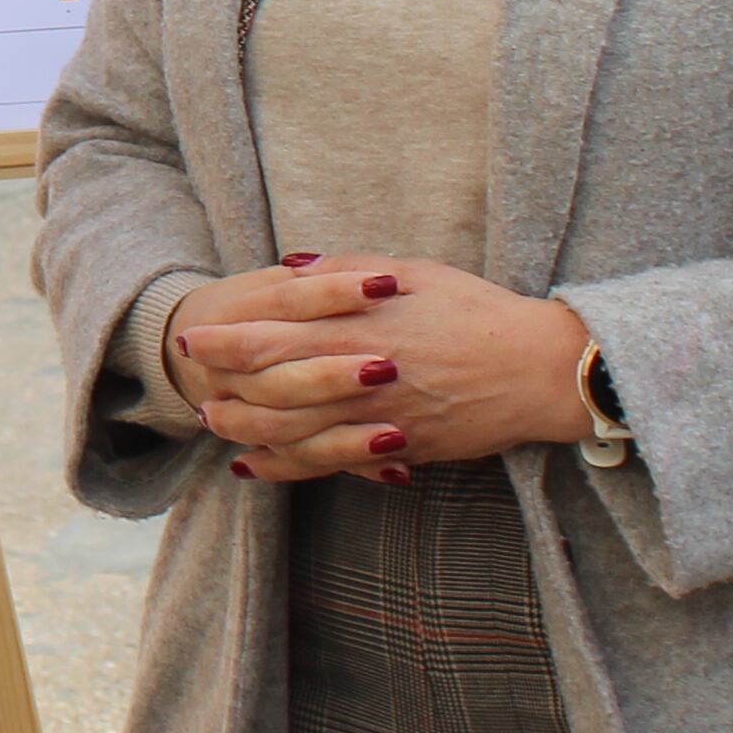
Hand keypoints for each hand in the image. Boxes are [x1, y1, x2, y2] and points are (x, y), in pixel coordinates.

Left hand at [170, 252, 592, 479]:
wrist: (539, 369)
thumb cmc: (479, 311)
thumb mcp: (415, 273)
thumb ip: (348, 271)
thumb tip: (293, 265)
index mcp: (361, 326)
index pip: (274, 335)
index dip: (227, 340)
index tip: (194, 336)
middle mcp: (361, 376)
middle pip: (271, 388)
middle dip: (224, 386)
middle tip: (192, 382)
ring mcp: (378, 418)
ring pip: (292, 432)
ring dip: (245, 428)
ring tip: (215, 421)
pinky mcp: (397, 449)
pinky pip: (329, 464)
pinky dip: (286, 467)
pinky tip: (258, 465)